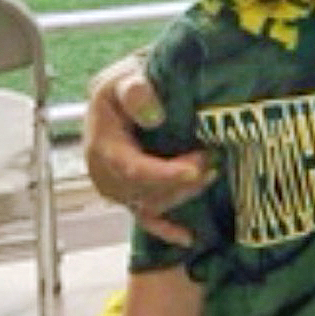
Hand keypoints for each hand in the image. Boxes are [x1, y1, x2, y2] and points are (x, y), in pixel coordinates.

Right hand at [84, 54, 212, 247]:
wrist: (128, 91)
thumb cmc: (129, 83)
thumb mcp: (126, 77)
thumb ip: (136, 91)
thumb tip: (153, 115)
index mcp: (102, 144)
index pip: (132, 169)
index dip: (164, 174)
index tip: (195, 169)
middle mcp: (105, 172)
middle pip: (144, 191)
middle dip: (180, 182)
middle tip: (212, 161)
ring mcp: (118, 187)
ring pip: (152, 203)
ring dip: (183, 193)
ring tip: (213, 170)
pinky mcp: (130, 194)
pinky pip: (145, 218)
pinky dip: (165, 230)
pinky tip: (187, 238)